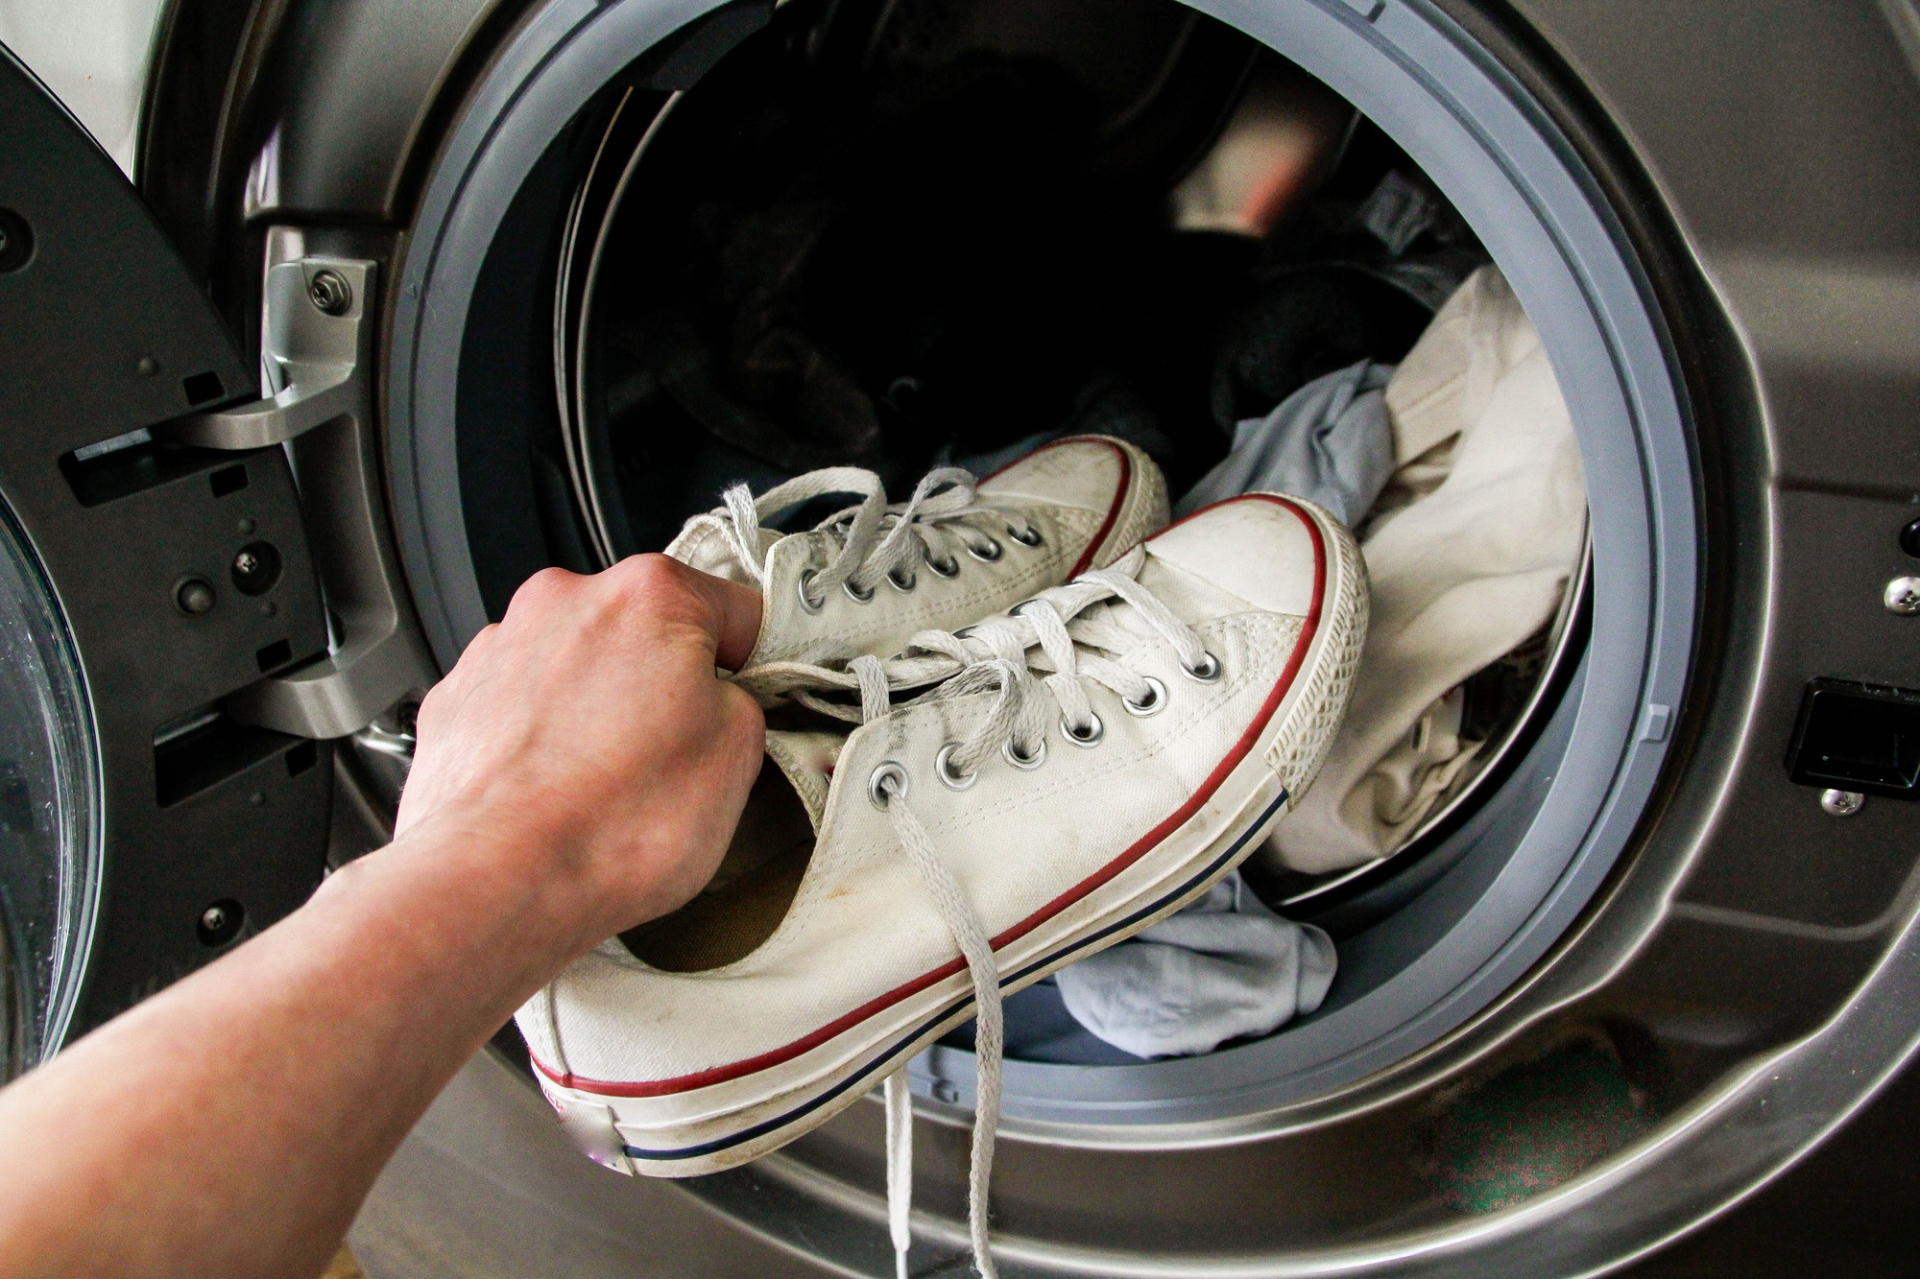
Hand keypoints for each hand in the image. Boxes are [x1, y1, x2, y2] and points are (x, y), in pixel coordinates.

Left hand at [395, 554, 765, 947]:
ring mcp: (502, 648)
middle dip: (670, 688)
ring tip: (614, 787)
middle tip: (683, 755)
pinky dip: (548, 741)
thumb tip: (726, 703)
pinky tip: (563, 793)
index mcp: (647, 597)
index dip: (757, 662)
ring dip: (605, 714)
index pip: (734, 610)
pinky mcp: (458, 700)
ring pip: (584, 671)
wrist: (495, 885)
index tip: (756, 697)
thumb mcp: (737, 755)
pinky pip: (526, 708)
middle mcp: (565, 603)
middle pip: (649, 635)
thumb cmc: (605, 827)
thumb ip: (744, 702)